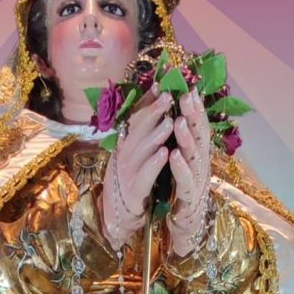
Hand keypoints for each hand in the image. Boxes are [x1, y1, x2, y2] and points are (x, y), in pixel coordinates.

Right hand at [102, 86, 172, 248]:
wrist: (122, 206)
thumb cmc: (135, 169)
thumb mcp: (137, 143)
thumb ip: (145, 118)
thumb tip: (155, 87)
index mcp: (126, 141)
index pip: (136, 118)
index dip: (148, 103)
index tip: (162, 87)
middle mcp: (125, 153)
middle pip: (138, 130)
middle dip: (154, 113)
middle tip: (169, 98)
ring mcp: (128, 170)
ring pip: (142, 150)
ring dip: (157, 135)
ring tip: (171, 122)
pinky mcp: (134, 188)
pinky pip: (145, 173)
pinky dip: (155, 163)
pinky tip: (166, 153)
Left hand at [167, 87, 211, 255]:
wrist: (188, 224)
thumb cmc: (183, 189)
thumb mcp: (184, 161)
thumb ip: (183, 140)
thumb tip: (178, 113)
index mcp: (199, 154)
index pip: (199, 126)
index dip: (196, 108)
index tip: (189, 87)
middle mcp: (202, 164)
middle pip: (200, 136)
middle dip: (193, 115)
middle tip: (186, 95)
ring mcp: (199, 180)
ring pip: (195, 156)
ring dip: (187, 137)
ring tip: (179, 120)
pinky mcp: (191, 196)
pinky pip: (185, 180)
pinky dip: (180, 166)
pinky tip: (173, 155)